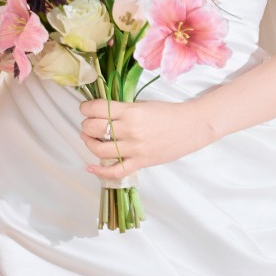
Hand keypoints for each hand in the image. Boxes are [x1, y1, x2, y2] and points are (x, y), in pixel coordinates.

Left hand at [79, 96, 218, 179]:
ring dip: (89, 143)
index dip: (86, 108)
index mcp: (130, 111)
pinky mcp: (141, 163)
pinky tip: (90, 167)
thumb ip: (122, 109)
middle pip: (95, 129)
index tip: (85, 108)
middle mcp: (130, 130)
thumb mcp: (142, 105)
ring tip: (88, 138)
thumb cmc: (168, 113)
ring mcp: (135, 149)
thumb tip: (101, 113)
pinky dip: (100, 171)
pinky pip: (116, 170)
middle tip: (87, 124)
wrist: (191, 126)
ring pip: (100, 150)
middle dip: (86, 125)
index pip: (98, 108)